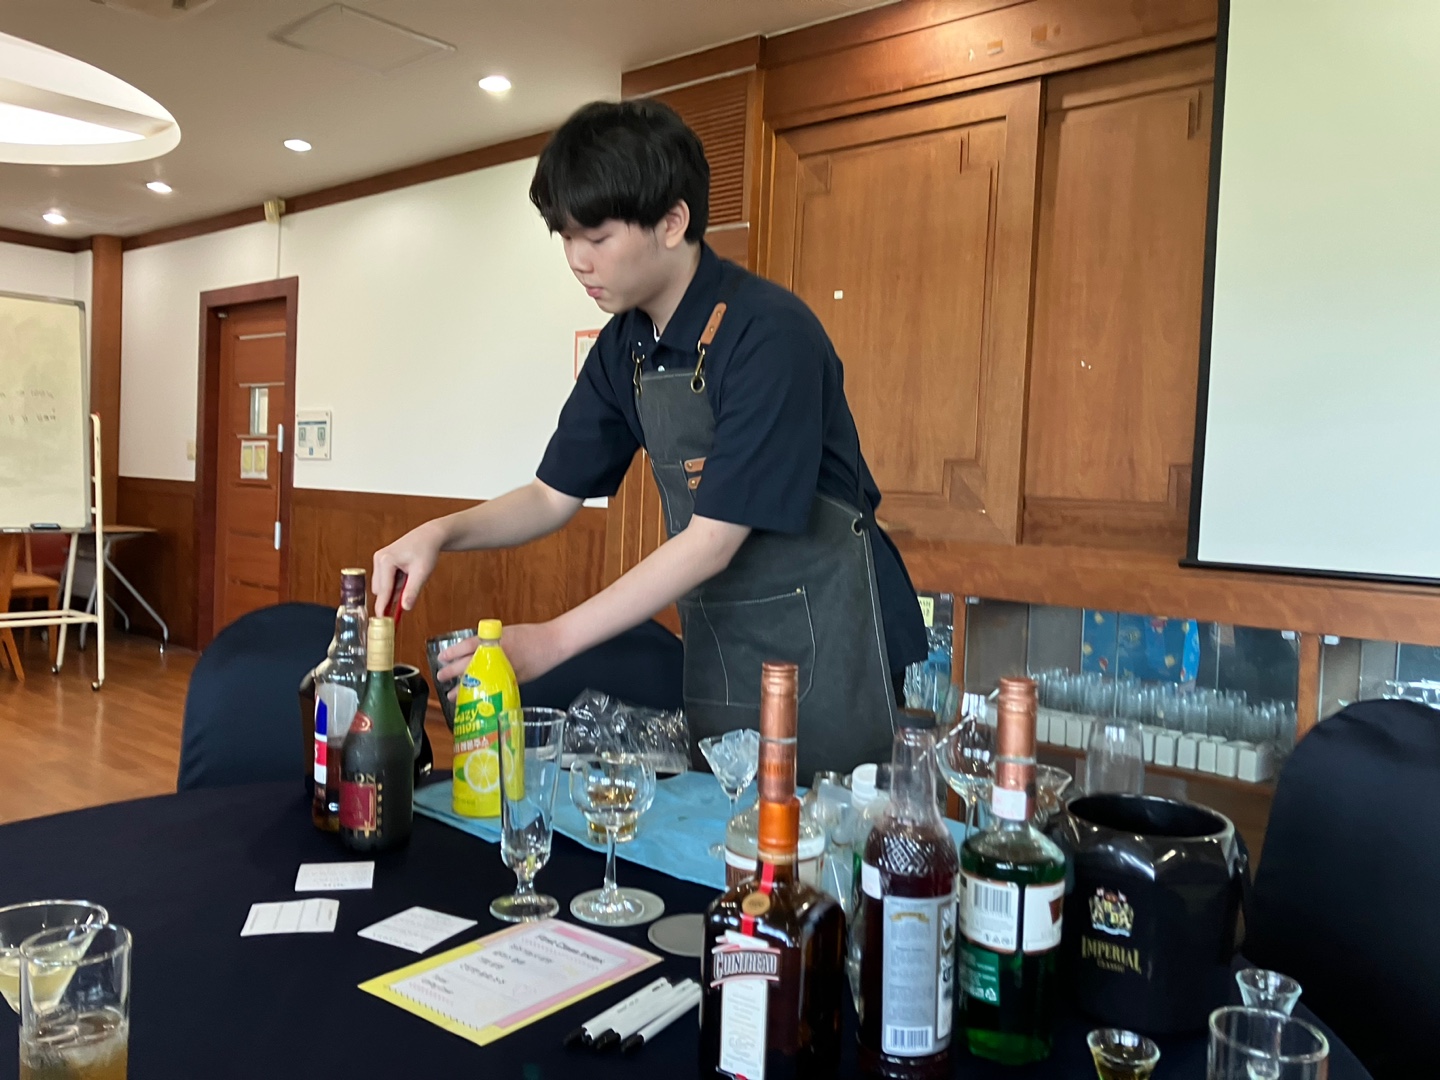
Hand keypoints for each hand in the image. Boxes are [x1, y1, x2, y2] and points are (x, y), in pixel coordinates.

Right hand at [372, 521, 444, 613]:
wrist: (429, 536)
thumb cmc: (426, 551)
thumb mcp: (422, 572)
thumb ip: (412, 590)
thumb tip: (405, 608)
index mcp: (386, 560)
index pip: (383, 590)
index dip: (383, 607)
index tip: (382, 621)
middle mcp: (379, 559)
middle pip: (381, 590)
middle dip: (394, 595)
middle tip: (411, 587)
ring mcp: (379, 560)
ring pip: (383, 586)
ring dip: (396, 588)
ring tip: (411, 576)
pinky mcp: (382, 561)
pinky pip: (385, 580)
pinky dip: (396, 583)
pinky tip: (407, 574)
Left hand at [435, 622, 566, 697]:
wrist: (554, 643)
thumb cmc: (532, 636)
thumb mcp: (508, 633)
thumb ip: (490, 642)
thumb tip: (472, 653)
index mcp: (496, 639)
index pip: (469, 645)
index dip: (453, 652)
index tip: (442, 658)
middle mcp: (498, 655)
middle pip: (470, 664)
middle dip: (453, 672)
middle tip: (441, 677)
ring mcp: (505, 668)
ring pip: (479, 679)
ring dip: (463, 688)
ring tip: (452, 694)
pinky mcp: (514, 680)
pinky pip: (493, 688)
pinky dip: (482, 693)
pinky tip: (474, 698)